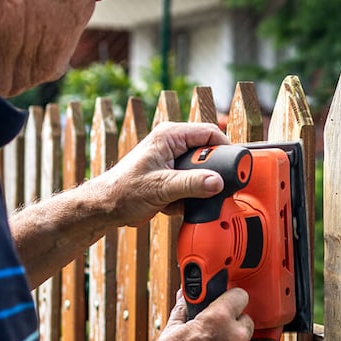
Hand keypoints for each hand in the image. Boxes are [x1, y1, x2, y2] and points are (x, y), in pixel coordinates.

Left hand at [86, 122, 228, 226]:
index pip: (209, 132)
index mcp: (170, 135)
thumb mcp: (161, 187)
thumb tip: (217, 182)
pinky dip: (187, 197)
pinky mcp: (171, 175)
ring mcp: (172, 160)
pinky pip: (192, 183)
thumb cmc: (123, 191)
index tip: (235, 167)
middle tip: (209, 189)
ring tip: (184, 199)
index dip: (225, 148)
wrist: (105, 208)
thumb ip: (191, 184)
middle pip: (208, 152)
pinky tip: (174, 204)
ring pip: (201, 171)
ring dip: (197, 188)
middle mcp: (172, 144)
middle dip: (209, 174)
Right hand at [140, 288, 254, 340]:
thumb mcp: (169, 334)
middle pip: (245, 320)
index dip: (230, 298)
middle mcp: (235, 337)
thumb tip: (184, 297)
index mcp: (218, 320)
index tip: (225, 301)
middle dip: (231, 324)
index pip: (239, 295)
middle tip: (212, 332)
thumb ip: (183, 311)